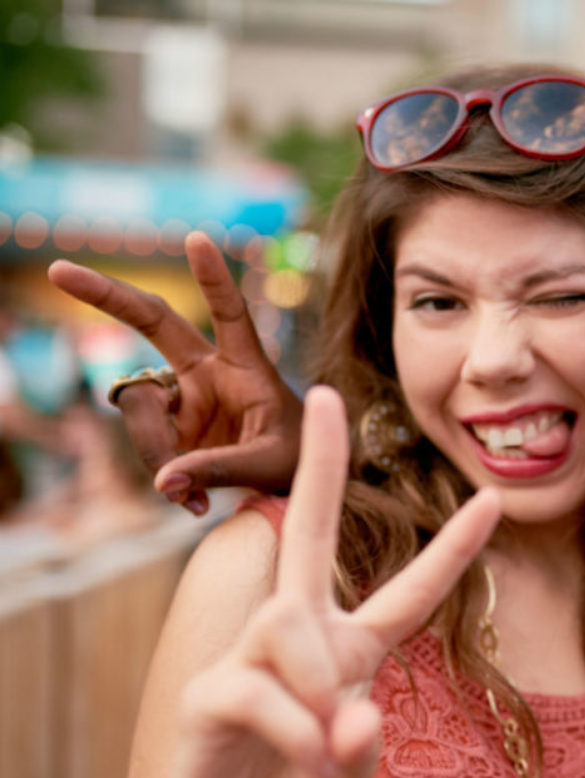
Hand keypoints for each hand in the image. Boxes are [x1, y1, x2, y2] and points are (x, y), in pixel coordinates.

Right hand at [48, 231, 304, 514]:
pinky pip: (144, 444)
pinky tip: (189, 502)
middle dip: (108, 296)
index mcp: (248, 365)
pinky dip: (161, 473)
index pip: (231, 314)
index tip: (198, 239)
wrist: (291, 484)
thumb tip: (165, 483)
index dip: (214, 280)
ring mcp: (182, 397)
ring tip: (191, 492)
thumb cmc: (296, 460)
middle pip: (154, 322)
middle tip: (58, 271)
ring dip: (155, 449)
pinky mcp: (167, 426)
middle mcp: (209, 371)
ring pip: (140, 407)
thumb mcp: (271, 463)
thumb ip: (221, 468)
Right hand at [139, 387, 500, 777]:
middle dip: (321, 464)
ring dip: (315, 688)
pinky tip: (303, 756)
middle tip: (324, 393)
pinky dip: (295, 731)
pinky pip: (261, 689)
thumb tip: (349, 712)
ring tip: (323, 748)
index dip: (453, 549)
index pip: (411, 592)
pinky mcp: (210, 688)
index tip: (494, 499)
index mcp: (352, 646)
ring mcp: (252, 654)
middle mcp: (302, 634)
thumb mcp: (350, 769)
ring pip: (288, 624)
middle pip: (310, 534)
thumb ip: (360, 745)